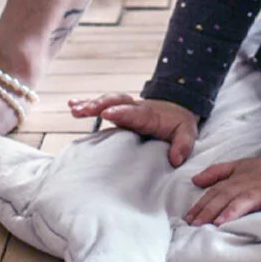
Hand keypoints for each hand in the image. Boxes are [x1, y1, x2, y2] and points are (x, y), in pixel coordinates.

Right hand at [68, 93, 198, 166]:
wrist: (178, 109)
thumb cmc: (180, 124)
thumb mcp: (188, 133)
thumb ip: (183, 145)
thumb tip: (176, 160)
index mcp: (150, 115)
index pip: (135, 112)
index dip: (121, 112)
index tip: (108, 113)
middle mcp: (135, 108)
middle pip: (117, 102)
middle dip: (101, 105)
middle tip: (85, 110)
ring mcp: (125, 109)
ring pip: (108, 102)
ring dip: (91, 104)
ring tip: (74, 109)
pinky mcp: (118, 112)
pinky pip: (102, 106)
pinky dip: (87, 104)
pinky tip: (72, 105)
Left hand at [186, 157, 260, 225]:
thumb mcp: (242, 165)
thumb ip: (218, 172)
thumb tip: (194, 180)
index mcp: (240, 177)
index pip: (217, 191)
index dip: (202, 204)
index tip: (189, 219)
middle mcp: (251, 183)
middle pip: (228, 195)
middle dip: (211, 210)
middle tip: (198, 225)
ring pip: (249, 198)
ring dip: (234, 210)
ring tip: (221, 223)